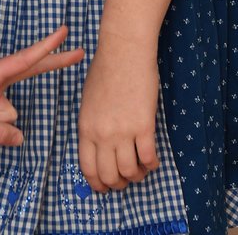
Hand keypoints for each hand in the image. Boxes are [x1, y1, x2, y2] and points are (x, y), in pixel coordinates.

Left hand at [77, 33, 159, 191]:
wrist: (123, 51)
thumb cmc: (105, 70)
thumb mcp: (88, 100)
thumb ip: (91, 125)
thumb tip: (98, 147)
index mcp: (85, 127)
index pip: (88, 168)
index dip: (98, 183)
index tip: (105, 187)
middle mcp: (101, 133)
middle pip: (109, 176)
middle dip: (119, 184)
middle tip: (126, 179)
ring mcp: (122, 131)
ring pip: (129, 172)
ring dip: (137, 175)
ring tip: (141, 168)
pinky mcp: (143, 126)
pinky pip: (148, 158)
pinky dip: (152, 164)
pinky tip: (152, 159)